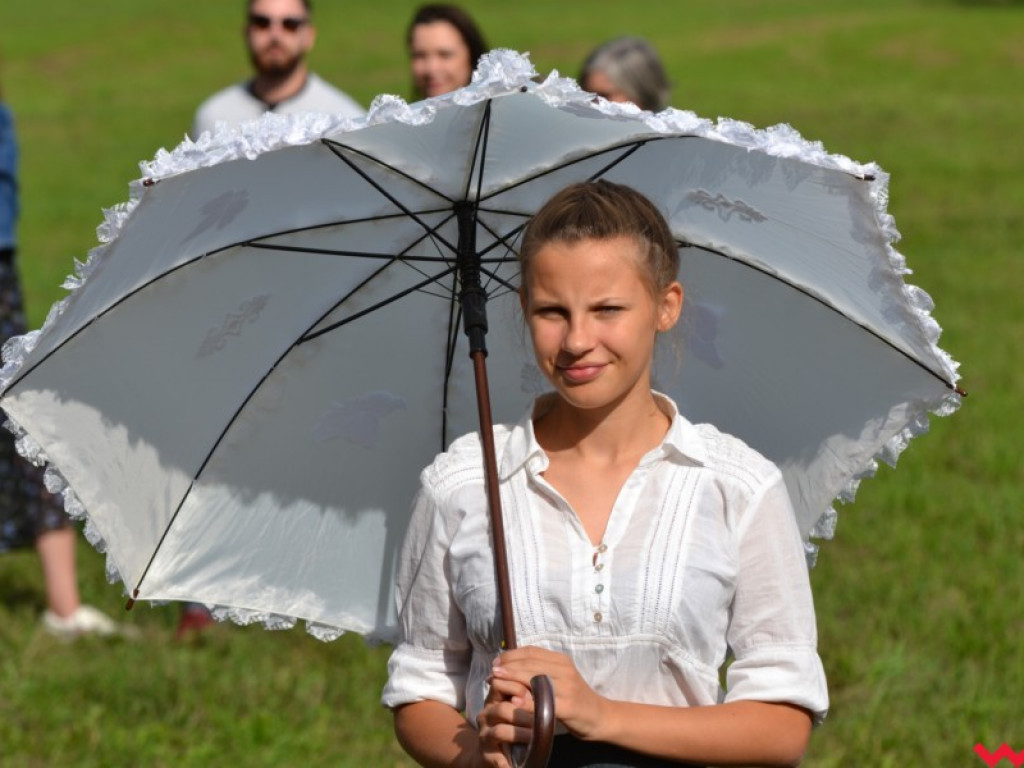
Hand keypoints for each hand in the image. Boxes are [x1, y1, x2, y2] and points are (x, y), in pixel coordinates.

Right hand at [475, 673, 533, 766]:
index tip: (532, 695)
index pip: (498, 684)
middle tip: (539, 720)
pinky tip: (516, 766)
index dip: (516, 688)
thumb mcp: (513, 708)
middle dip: (523, 714)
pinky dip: (507, 764)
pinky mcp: (486, 755)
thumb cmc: (509, 725)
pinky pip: (497, 759)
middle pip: (502, 709)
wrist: (491, 752)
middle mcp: (486, 715)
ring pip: (500, 731)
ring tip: (534, 738)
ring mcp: (484, 736)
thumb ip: (523, 697)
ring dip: (520, 735)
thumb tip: (544, 688)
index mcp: (493, 700)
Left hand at [491, 646, 606, 740]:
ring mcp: (567, 688)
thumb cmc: (574, 697)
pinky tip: (514, 702)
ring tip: (495, 683)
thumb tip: (510, 664)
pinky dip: (528, 702)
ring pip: (535, 679)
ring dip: (512, 680)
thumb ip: (540, 670)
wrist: (600, 717)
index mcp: (561, 660)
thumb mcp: (559, 678)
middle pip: (530, 663)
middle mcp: (565, 670)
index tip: (495, 662)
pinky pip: (544, 702)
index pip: (531, 651)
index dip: (511, 655)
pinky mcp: (569, 707)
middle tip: (491, 673)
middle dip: (507, 667)